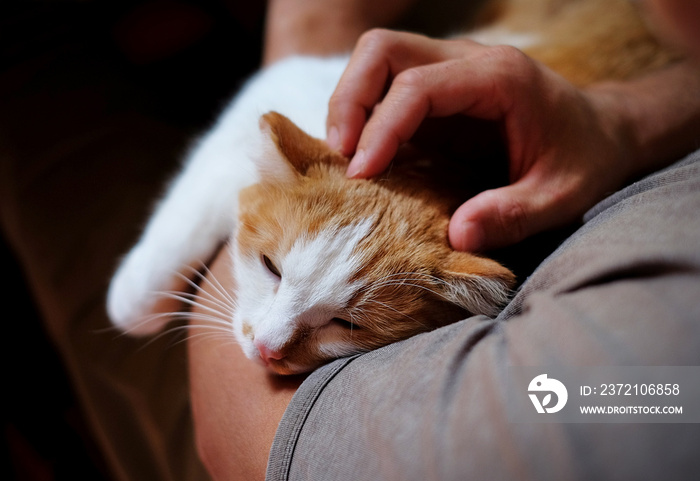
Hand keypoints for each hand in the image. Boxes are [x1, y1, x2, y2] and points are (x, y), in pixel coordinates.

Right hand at [326, 30, 641, 251]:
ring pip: (376, 60)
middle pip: (382, 50)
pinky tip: (366, 158)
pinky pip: (385, 87)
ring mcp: (449, 71)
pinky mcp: (438, 90)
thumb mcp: (561, 196)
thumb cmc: (584, 160)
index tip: (361, 174)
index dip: (380, 128)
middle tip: (342, 156)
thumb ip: (513, 214)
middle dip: (349, 99)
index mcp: (499, 77)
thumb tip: (456, 235)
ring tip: (346, 158)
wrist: (602, 132)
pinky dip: (364, 116)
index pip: (417, 86)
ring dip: (350, 104)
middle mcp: (468, 61)